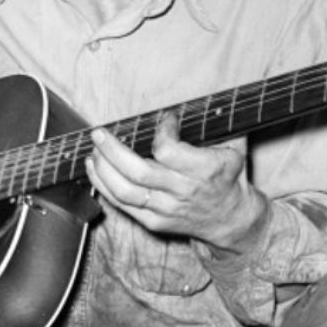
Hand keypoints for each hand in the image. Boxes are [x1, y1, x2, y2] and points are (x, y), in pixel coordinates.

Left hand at [85, 112, 269, 252]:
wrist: (232, 219)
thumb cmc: (228, 178)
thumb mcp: (232, 150)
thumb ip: (210, 129)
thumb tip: (183, 105)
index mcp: (205, 170)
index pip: (169, 150)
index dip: (161, 131)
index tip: (164, 119)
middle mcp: (183, 191)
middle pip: (138, 172)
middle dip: (112, 150)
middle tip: (99, 133)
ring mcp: (166, 209)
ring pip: (124, 191)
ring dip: (103, 169)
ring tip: (95, 150)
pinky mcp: (153, 222)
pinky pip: (121, 204)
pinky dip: (102, 185)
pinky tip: (94, 168)